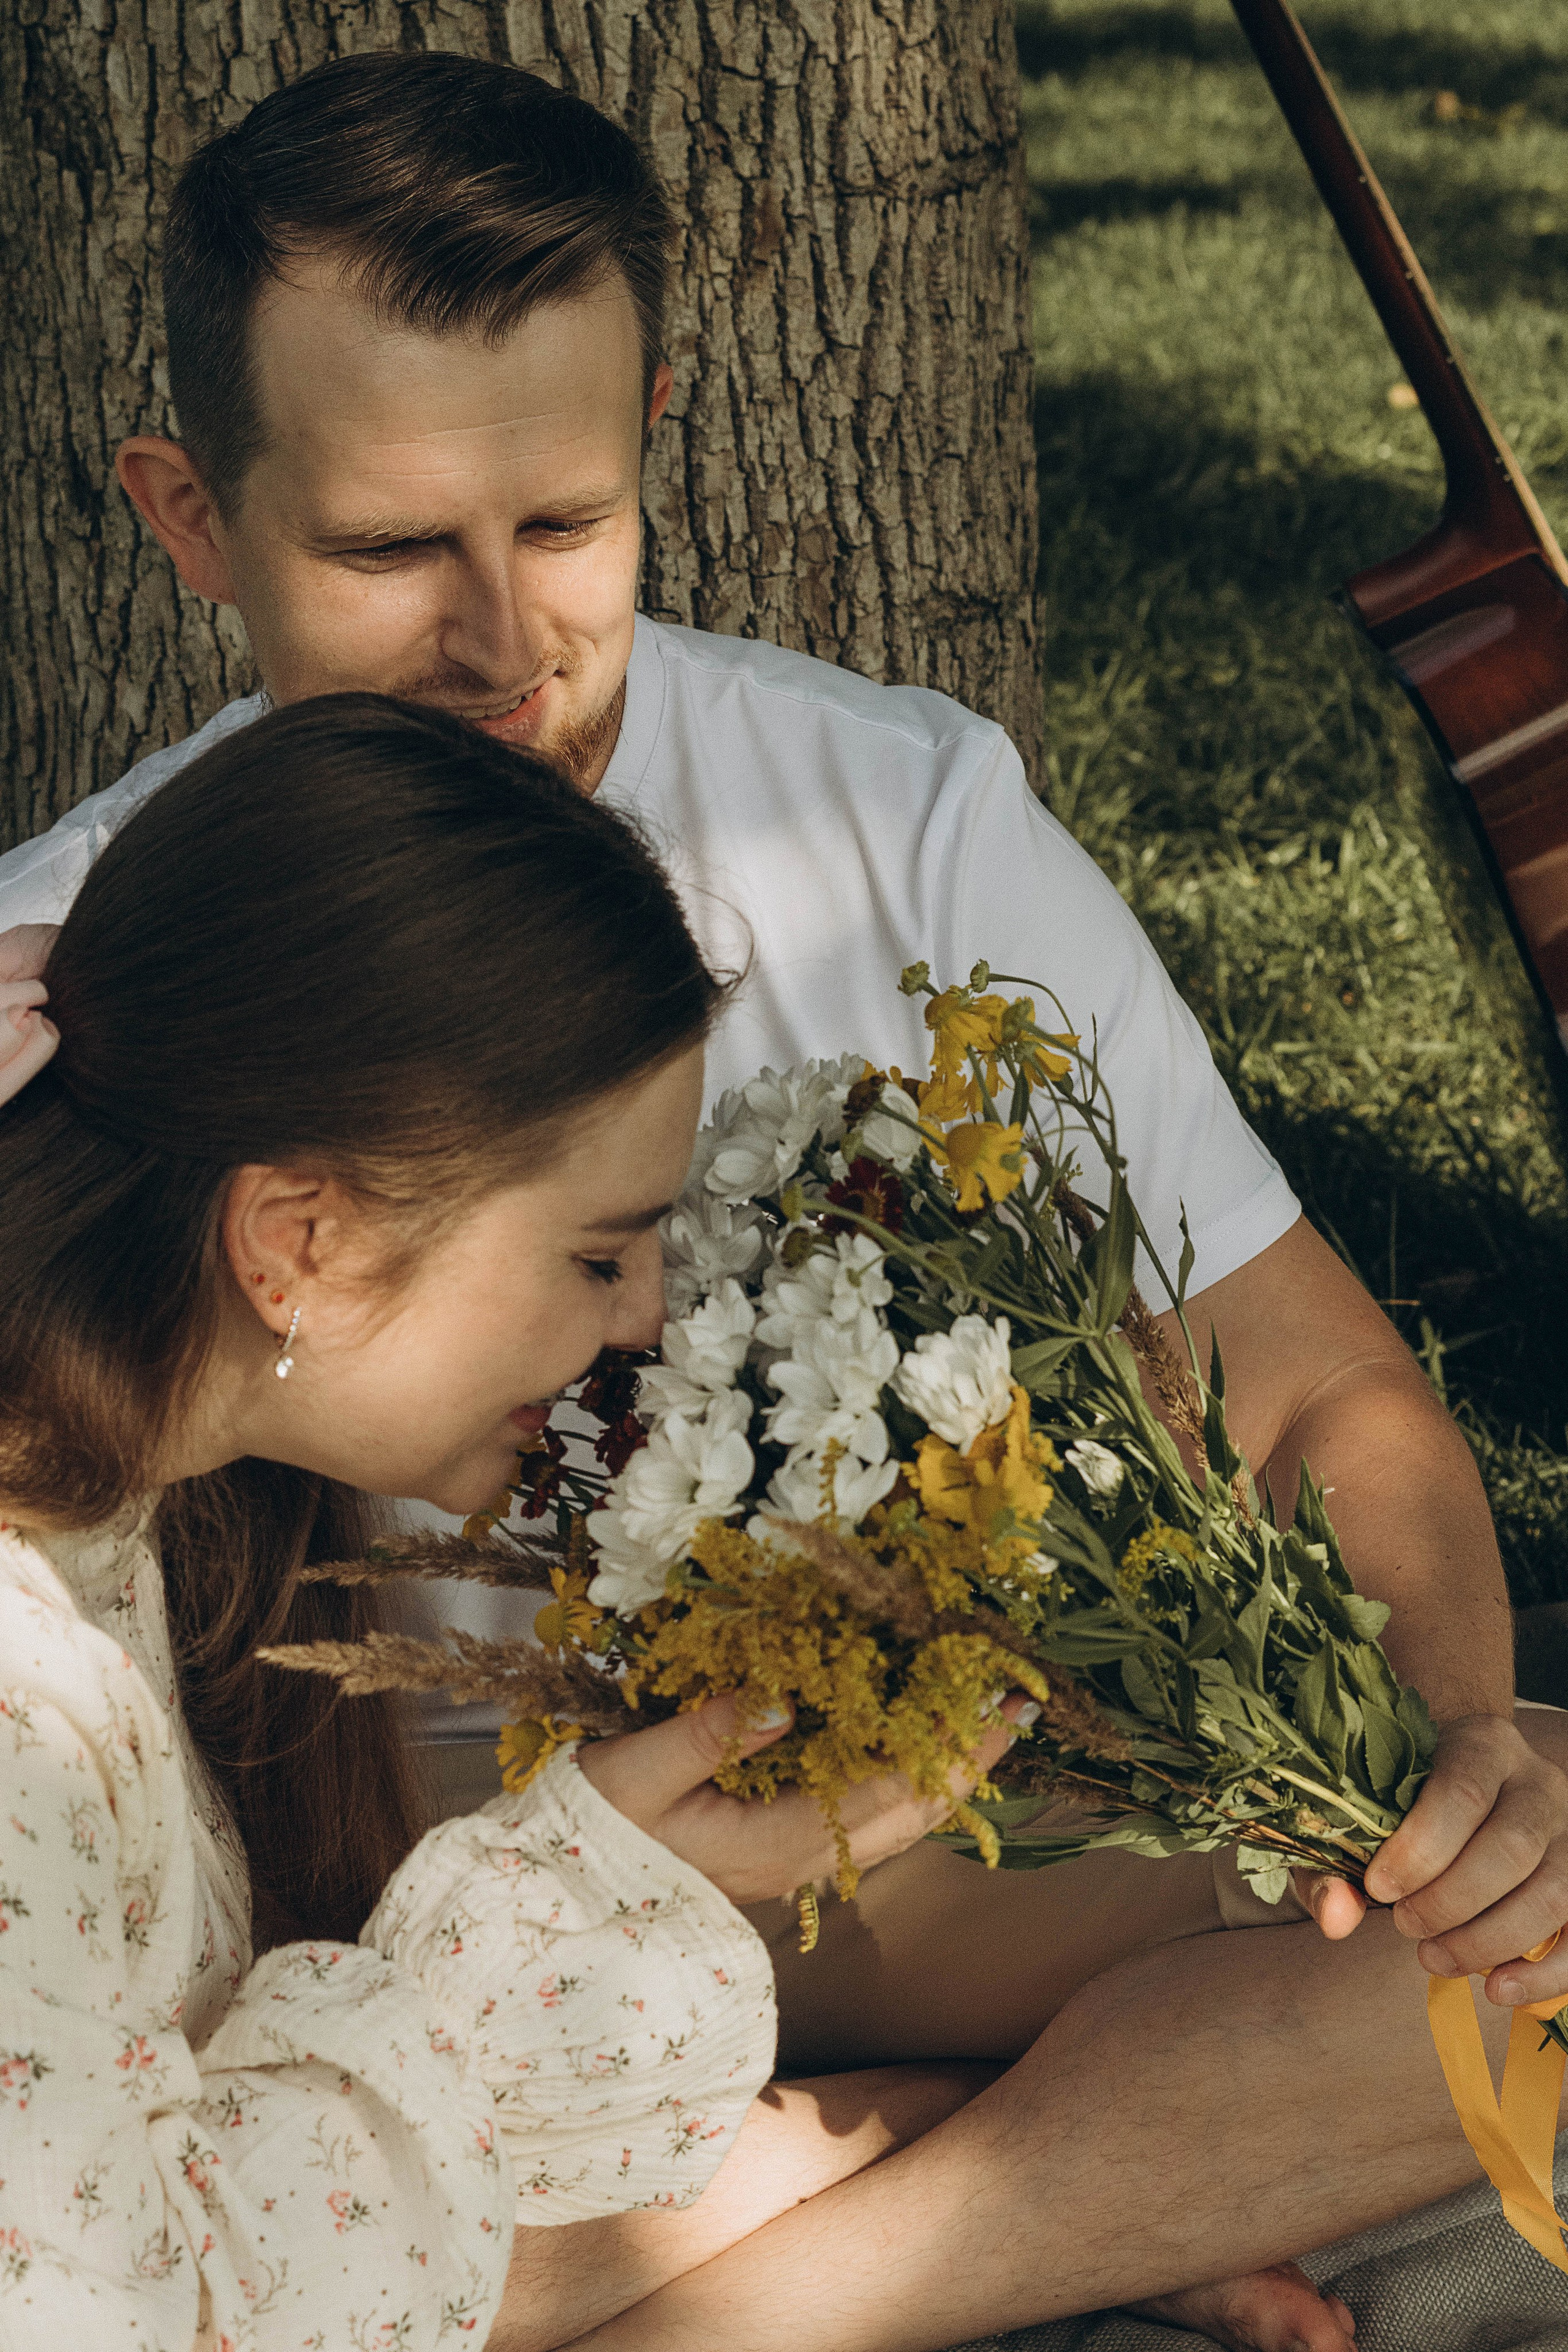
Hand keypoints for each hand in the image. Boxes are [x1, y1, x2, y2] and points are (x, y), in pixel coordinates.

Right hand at [576, 1691, 1033, 1904]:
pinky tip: (915, 1755)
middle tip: (1017, 1701)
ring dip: (944, 1771)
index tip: (997, 1700)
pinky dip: (904, 1784)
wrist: (553, 1906)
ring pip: (895, 1823)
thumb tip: (780, 1696)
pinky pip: (865, 1822)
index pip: (888, 1792)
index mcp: (775, 1842)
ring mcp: (792, 1864)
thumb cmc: (586, 1835)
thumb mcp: (633, 1772)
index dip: (949, 1745)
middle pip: (911, 1812)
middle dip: (969, 1758)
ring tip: (985, 1724)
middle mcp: (799, 1860)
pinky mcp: (779, 1854)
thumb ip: (706, 1734)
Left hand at [1305, 1714, 1567, 2008]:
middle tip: (1404, 1926)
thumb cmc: (1405, 1804)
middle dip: (1450, 1901)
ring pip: (1552, 1893)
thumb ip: (1333, 1864)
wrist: (1467, 1787)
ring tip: (1433, 1958)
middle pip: (1511, 1847)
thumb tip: (1337, 1917)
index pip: (1462, 1792)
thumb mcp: (1361, 1815)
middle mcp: (1539, 1781)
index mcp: (1482, 1744)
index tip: (1379, 1888)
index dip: (1420, 1849)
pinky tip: (1497, 1990)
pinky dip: (1544, 1974)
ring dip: (1489, 1940)